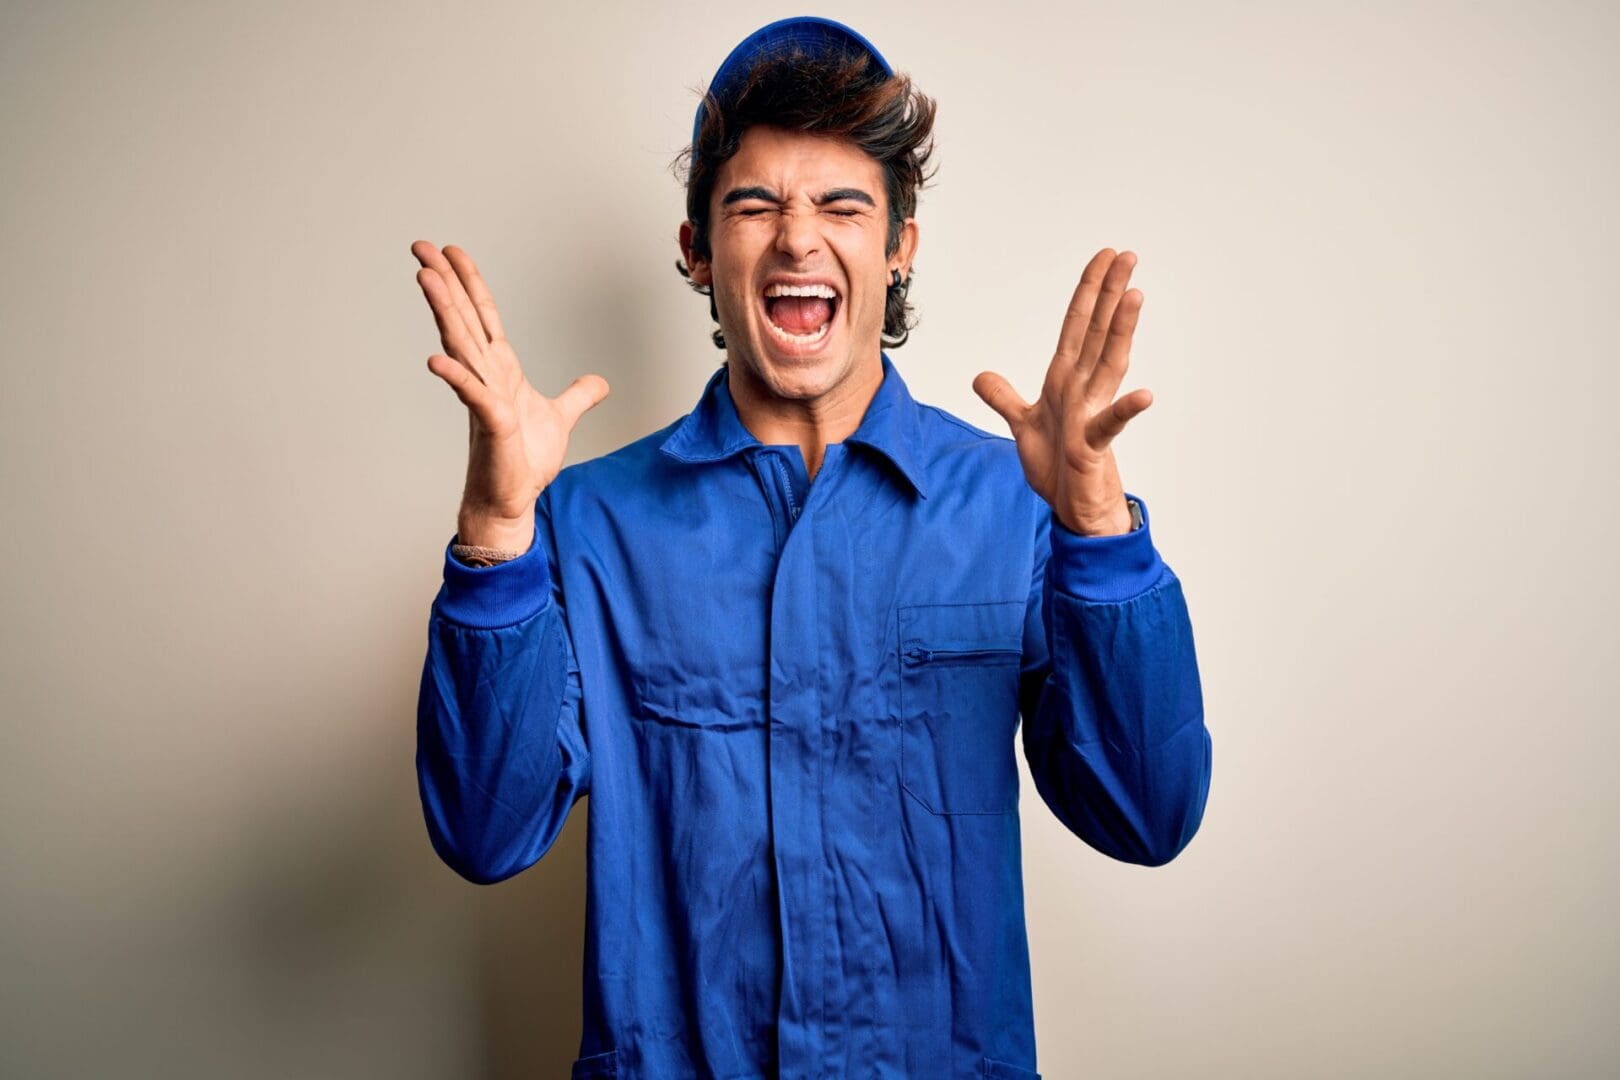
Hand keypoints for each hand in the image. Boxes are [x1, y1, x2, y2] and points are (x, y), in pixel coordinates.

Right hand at [412, 241, 609, 531]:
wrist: (512, 501)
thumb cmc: (524, 462)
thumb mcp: (561, 419)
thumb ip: (577, 396)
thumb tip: (598, 382)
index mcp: (502, 370)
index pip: (484, 316)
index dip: (470, 282)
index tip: (451, 252)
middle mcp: (487, 377)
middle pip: (464, 319)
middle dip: (444, 281)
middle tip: (420, 245)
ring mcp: (484, 398)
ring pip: (461, 345)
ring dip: (444, 312)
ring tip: (424, 277)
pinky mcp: (489, 424)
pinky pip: (471, 395)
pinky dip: (456, 377)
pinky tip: (437, 360)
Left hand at [973, 247, 1149, 536]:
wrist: (1073, 509)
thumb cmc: (1057, 468)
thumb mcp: (1022, 426)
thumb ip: (1004, 398)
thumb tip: (981, 376)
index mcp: (1065, 381)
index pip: (1077, 326)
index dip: (1088, 292)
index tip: (1104, 258)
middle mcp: (1082, 390)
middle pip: (1098, 333)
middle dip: (1110, 294)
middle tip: (1128, 256)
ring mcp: (1091, 415)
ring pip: (1108, 365)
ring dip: (1121, 331)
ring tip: (1134, 295)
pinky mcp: (1094, 446)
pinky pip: (1111, 426)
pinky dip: (1126, 410)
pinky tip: (1145, 394)